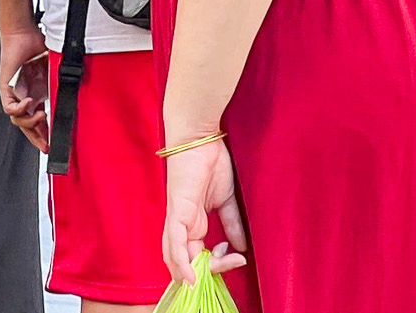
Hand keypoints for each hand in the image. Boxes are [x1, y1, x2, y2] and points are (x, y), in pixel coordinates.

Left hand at [0, 25, 51, 153]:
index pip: (39, 121)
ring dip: (30, 123)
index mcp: (36, 95)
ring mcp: (14, 94)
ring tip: (41, 116)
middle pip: (27, 126)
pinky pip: (9, 107)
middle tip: (47, 146)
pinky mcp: (5, 88)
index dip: (46, 133)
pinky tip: (29, 104)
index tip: (54, 143)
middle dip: (37, 138)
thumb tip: (76, 95)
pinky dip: (19, 110)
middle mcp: (24, 97)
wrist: (22, 33)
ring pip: (17, 120)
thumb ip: (61, 84)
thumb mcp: (54, 71)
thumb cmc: (36, 47)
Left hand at [161, 138, 248, 283]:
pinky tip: (190, 277)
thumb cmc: (211, 163)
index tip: (238, 258)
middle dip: (210, 271)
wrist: (201, 138)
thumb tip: (241, 247)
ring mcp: (178, 219)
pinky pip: (174, 243)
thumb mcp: (226, 200)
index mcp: (193, 223)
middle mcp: (182, 225)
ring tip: (215, 273)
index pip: (198, 256)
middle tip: (234, 262)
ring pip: (176, 258)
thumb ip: (232, 223)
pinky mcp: (177, 211)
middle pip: (187, 262)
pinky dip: (181, 263)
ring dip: (195, 272)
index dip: (217, 264)